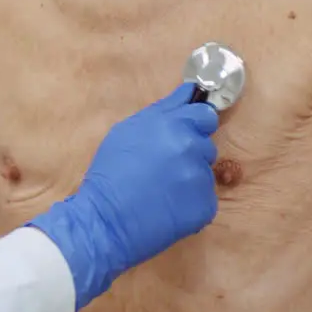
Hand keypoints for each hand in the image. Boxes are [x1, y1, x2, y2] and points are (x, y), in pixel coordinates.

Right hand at [28, 83, 219, 310]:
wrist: (105, 219)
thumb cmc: (110, 172)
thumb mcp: (127, 131)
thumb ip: (163, 109)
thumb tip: (189, 91)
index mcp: (174, 125)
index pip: (205, 116)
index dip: (193, 124)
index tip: (181, 134)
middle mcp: (192, 148)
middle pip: (206, 143)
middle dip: (189, 151)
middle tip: (163, 167)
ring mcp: (201, 178)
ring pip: (204, 171)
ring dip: (189, 177)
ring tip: (161, 189)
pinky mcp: (206, 206)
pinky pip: (204, 198)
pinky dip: (190, 202)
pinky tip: (167, 206)